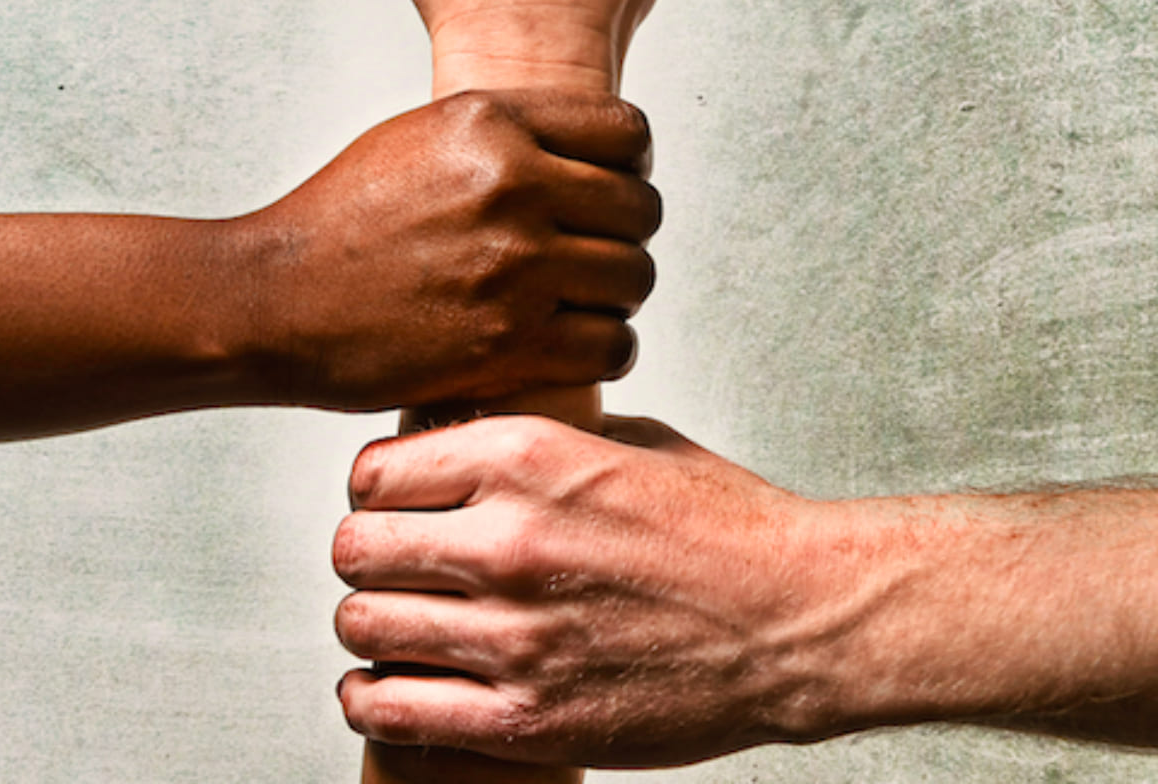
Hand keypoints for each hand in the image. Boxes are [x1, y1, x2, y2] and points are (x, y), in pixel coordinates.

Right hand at [237, 90, 660, 410]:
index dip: (631, 166)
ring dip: (615, 297)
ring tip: (578, 304)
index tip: (610, 192)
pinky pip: (612, 345)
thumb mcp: (420, 138)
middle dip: (623, 236)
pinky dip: (603, 350)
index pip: (626, 131)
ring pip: (633, 278)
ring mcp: (513, 267)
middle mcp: (510, 185)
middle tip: (591, 259)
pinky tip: (572, 347)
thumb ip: (506, 132)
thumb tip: (588, 150)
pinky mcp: (508, 343)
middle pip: (641, 208)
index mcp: (490, 122)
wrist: (271, 300)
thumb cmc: (341, 222)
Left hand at [331, 413, 821, 766]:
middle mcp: (508, 541)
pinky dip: (371, 701)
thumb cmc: (728, 530)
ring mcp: (514, 635)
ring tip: (391, 631)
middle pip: (355, 550)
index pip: (374, 473)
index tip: (388, 509)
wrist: (801, 619)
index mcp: (527, 458)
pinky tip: (386, 690)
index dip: (374, 493)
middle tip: (390, 571)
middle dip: (366, 559)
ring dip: (368, 629)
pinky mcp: (527, 719)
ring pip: (362, 627)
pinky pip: (392, 711)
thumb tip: (465, 440)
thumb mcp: (631, 442)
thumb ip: (537, 439)